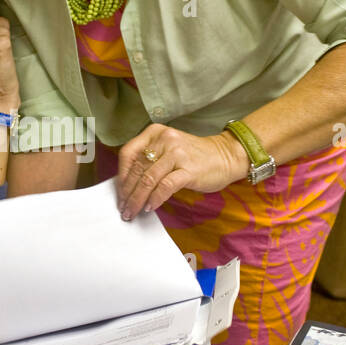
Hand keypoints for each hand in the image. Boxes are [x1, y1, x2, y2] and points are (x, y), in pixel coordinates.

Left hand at [117, 127, 246, 219]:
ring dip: (137, 199)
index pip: (128, 154)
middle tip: (124, 208)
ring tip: (133, 211)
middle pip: (137, 169)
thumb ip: (149, 160)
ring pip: (148, 179)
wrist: (225, 156)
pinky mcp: (188, 169)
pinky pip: (165, 187)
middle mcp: (164, 140)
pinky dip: (155, 199)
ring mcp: (177, 154)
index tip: (120, 193)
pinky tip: (150, 207)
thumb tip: (128, 185)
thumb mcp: (167, 150)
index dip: (121, 176)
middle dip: (127, 192)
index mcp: (155, 133)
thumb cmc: (194, 156)